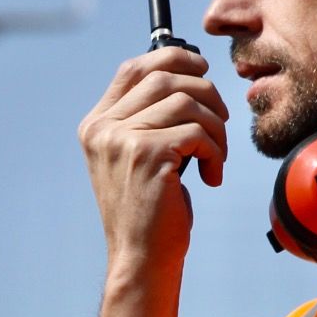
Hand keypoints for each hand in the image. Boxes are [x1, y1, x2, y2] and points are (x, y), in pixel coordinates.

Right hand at [77, 46, 227, 273]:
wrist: (141, 258)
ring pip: (187, 102)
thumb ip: (146, 119)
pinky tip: (211, 176)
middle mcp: (103, 128)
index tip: (202, 69)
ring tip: (216, 157)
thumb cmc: (148, 210)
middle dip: (206, 93)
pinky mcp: (147, 155)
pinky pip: (197, 132)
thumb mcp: (136, 158)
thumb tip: (187, 76)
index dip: (173, 58)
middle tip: (220, 122)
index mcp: (96, 124)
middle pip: (165, 77)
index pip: (134, 67)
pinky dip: (214, 151)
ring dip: (215, 128)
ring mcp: (122, 140)